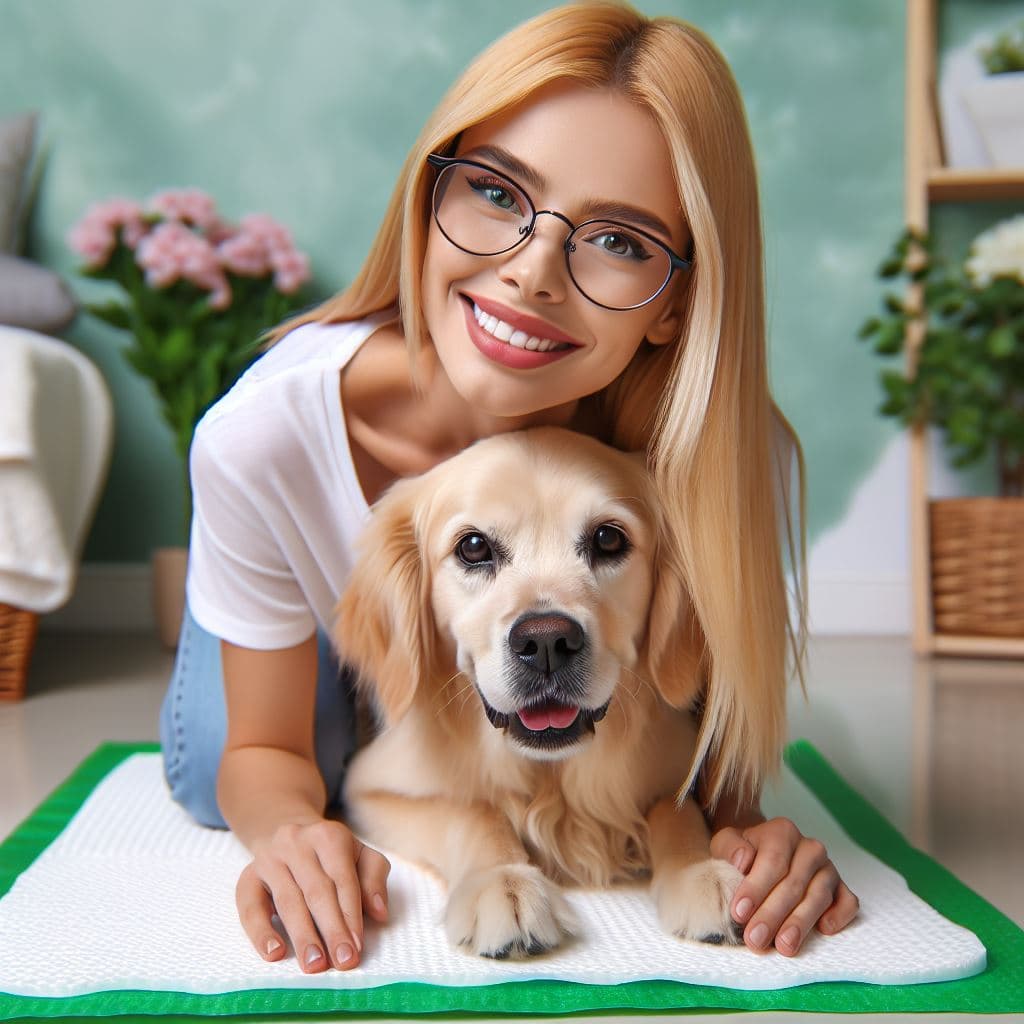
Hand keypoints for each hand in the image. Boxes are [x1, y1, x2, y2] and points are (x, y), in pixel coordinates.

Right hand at [235, 818, 390, 971]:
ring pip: (288, 900)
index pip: (342, 879)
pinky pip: (250, 906)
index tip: (357, 946)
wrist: (288, 834)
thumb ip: (374, 879)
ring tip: (314, 964)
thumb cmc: (331, 855)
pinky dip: (261, 932)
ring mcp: (269, 859)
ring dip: (303, 935)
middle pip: (316, 890)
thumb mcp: (359, 856)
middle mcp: (296, 842)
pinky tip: (274, 953)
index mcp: (328, 835)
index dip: (351, 914)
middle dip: (331, 929)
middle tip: (342, 961)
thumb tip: (380, 912)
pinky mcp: (247, 877)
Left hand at [710, 817, 857, 955]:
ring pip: (818, 896)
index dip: (755, 888)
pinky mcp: (842, 889)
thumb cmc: (743, 854)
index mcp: (782, 832)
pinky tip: (824, 929)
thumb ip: (730, 848)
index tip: (739, 913)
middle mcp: (810, 848)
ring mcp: (828, 869)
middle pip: (794, 884)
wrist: (761, 853)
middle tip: (755, 939)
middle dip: (772, 915)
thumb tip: (744, 860)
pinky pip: (848, 902)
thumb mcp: (726, 843)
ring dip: (800, 923)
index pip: (773, 861)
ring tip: (783, 945)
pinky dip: (839, 915)